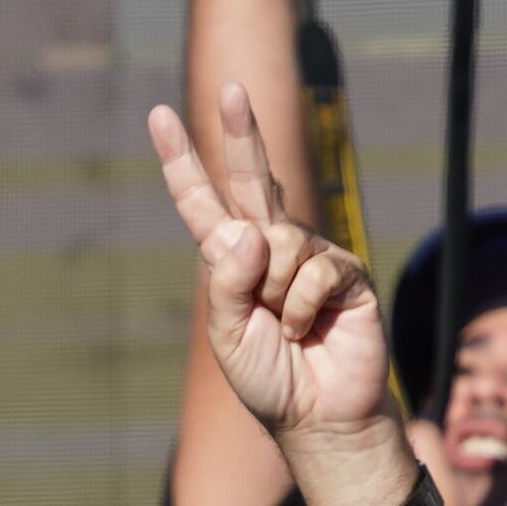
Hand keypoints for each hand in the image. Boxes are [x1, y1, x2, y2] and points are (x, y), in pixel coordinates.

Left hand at [149, 91, 409, 505]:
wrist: (320, 418)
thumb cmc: (270, 381)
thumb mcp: (228, 335)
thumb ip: (227, 283)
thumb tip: (246, 230)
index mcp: (231, 260)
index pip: (202, 203)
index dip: (181, 161)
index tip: (160, 116)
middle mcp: (270, 247)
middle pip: (251, 179)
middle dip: (240, 132)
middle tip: (229, 87)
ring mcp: (310, 254)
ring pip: (281, 241)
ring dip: (275, 293)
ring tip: (287, 329)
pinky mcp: (346, 271)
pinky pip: (314, 270)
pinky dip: (303, 307)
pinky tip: (312, 330)